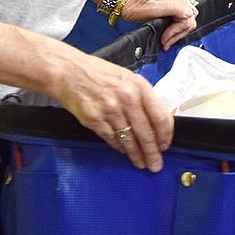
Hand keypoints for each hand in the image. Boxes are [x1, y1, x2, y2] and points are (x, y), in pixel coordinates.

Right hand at [54, 53, 173, 172]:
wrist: (69, 71)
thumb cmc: (98, 73)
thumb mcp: (127, 78)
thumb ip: (142, 97)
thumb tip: (156, 120)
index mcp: (139, 86)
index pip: (160, 116)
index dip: (165, 135)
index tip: (165, 144)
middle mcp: (126, 97)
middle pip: (145, 133)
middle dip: (152, 152)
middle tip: (155, 163)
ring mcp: (109, 109)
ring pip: (129, 140)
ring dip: (136, 154)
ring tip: (141, 162)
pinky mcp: (94, 120)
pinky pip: (111, 139)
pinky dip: (119, 147)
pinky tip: (123, 151)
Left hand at [116, 0, 197, 49]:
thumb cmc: (133, 3)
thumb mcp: (153, 7)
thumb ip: (174, 8)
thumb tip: (188, 13)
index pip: (188, 19)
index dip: (176, 32)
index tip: (165, 38)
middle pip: (188, 20)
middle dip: (177, 34)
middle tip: (165, 41)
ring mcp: (172, 1)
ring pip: (184, 21)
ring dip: (175, 33)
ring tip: (164, 40)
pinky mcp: (168, 6)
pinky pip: (178, 19)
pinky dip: (173, 29)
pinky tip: (165, 34)